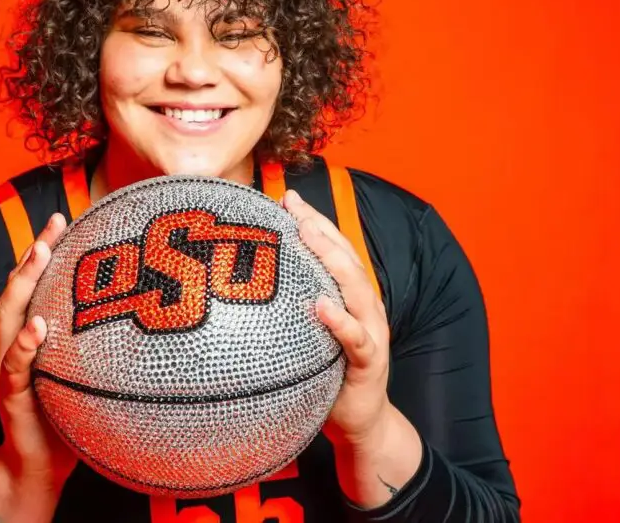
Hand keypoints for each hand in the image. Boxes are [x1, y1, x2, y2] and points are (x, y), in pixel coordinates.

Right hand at [0, 213, 77, 521]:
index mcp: (32, 332)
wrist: (40, 463)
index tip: (66, 216)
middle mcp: (15, 342)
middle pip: (18, 287)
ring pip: (7, 316)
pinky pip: (14, 365)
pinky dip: (23, 344)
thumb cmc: (68, 409)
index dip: (47, 247)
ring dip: (22, 283)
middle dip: (33, 253)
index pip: (36, 281)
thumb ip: (100, 338)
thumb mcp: (86, 366)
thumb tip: (150, 307)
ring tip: (39, 255)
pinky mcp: (11, 394)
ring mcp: (8, 366)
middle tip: (52, 225)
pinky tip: (37, 327)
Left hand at [282, 190, 392, 451]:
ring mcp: (370, 332)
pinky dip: (340, 320)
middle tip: (294, 206)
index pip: (334, 248)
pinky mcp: (368, 362)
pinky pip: (355, 338)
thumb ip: (293, 304)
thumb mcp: (309, 331)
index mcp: (350, 296)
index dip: (313, 221)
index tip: (287, 198)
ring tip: (307, 235)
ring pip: (355, 288)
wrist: (361, 421)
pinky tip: (321, 306)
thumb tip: (248, 282)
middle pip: (345, 257)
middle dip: (319, 227)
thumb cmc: (328, 371)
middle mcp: (364, 307)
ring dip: (331, 259)